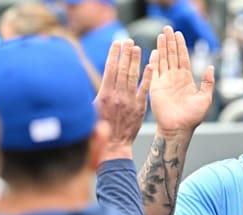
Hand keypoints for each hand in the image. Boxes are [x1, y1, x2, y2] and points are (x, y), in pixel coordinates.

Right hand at [95, 39, 152, 160]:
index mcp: (104, 94)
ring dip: (135, 60)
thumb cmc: (99, 129)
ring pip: (132, 76)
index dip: (113, 54)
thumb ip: (96, 94)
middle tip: (128, 40)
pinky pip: (144, 89)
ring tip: (137, 48)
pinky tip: (150, 66)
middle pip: (122, 69)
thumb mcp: (92, 110)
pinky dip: (147, 77)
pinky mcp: (139, 108)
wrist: (113, 145)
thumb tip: (91, 82)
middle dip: (125, 53)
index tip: (116, 43)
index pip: (109, 69)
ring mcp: (129, 100)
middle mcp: (117, 95)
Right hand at [149, 26, 214, 138]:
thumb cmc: (192, 117)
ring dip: (162, 47)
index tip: (179, 34)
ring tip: (161, 35)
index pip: (183, 58)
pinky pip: (154, 71)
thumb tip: (210, 67)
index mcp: (186, 79)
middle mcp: (175, 78)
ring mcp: (165, 81)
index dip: (181, 46)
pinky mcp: (156, 87)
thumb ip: (207, 82)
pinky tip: (155, 51)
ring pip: (163, 60)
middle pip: (172, 55)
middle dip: (170, 42)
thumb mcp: (205, 98)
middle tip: (168, 28)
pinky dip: (154, 61)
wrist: (178, 128)